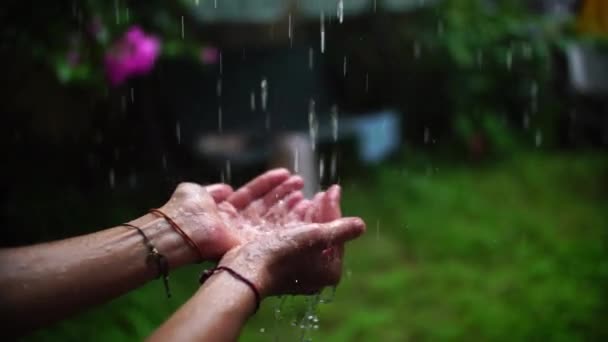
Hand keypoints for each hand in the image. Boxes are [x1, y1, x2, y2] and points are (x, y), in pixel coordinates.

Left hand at [155, 168, 309, 259]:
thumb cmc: (186, 211)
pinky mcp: (252, 245)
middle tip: (301, 182)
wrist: (182, 233)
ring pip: (273, 217)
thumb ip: (213, 191)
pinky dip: (288, 221)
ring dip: (288, 205)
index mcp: (226, 209)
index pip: (252, 193)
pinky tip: (300, 210)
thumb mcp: (196, 192)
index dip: (268, 183)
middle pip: (266, 205)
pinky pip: (273, 231)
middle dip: (283, 193)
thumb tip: (226, 188)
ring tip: (304, 194)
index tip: (285, 173)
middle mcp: (239, 222)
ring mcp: (246, 234)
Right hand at [217, 185, 365, 296]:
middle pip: (323, 234)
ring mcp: (296, 268)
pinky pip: (292, 238)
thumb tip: (361, 225)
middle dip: (321, 211)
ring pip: (306, 235)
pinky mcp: (279, 263)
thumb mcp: (315, 236)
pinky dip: (292, 222)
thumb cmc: (282, 254)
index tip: (332, 189)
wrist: (245, 271)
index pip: (337, 233)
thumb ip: (339, 229)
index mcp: (328, 270)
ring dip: (307, 214)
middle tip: (322, 193)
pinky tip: (290, 207)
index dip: (334, 209)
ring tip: (305, 197)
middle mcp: (315, 272)